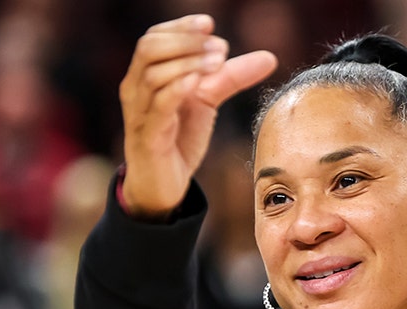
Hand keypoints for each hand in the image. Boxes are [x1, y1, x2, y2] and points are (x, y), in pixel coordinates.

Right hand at [119, 14, 276, 217]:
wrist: (164, 185)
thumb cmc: (179, 138)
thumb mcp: (207, 101)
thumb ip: (231, 76)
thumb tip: (269, 57)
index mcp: (146, 75)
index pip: (153, 37)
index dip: (180, 27)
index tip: (210, 24)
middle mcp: (136, 90)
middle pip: (149, 48)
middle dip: (186, 41)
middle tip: (219, 47)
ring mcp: (139, 113)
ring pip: (153, 75)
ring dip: (188, 64)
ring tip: (217, 63)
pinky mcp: (149, 138)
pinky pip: (158, 107)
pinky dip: (178, 89)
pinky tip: (197, 83)